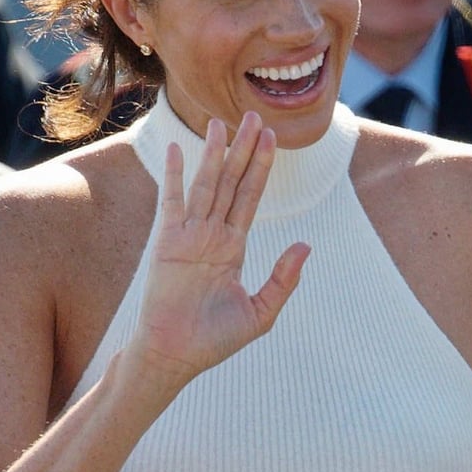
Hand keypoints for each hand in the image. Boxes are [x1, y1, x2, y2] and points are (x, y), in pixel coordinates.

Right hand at [130, 112, 308, 387]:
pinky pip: (172, 202)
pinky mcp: (166, 243)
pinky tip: (179, 148)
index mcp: (232, 247)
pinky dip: (174, 174)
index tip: (272, 138)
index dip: (261, 167)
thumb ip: (284, 279)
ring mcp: (188, 236)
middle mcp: (211, 235)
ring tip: (222, 121)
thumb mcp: (261, 311)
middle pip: (231, 181)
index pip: (250, 197)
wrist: (175, 356)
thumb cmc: (213, 340)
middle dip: (244, 149)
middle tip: (255, 115)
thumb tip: (305, 246)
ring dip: (215, 153)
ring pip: (206, 184)